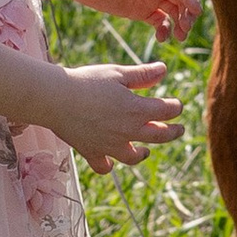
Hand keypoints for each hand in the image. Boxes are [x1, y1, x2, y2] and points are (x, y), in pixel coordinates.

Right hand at [54, 59, 182, 170]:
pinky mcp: (92, 152)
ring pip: (133, 156)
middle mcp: (126, 131)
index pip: (165, 111)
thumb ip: (142, 75)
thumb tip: (164, 70)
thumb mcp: (118, 73)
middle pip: (157, 136)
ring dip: (143, 153)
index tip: (177, 105)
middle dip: (171, 133)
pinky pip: (104, 166)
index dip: (175, 107)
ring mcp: (110, 145)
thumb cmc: (88, 81)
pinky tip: (110, 162)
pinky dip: (108, 166)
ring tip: (146, 151)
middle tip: (179, 131)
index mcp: (136, 110)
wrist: (57, 99)